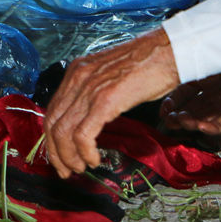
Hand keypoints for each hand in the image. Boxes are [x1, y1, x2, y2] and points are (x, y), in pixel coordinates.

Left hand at [44, 30, 180, 178]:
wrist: (168, 51)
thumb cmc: (148, 64)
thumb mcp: (111, 75)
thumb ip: (95, 92)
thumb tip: (89, 118)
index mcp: (77, 71)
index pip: (52, 110)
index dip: (53, 138)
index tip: (59, 155)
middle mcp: (78, 77)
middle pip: (53, 123)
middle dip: (56, 153)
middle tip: (66, 170)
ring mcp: (90, 88)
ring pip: (63, 132)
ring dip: (69, 156)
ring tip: (81, 167)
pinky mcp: (105, 100)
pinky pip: (83, 135)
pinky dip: (85, 152)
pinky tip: (94, 159)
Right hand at [160, 56, 220, 135]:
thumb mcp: (212, 52)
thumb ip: (195, 58)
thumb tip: (168, 56)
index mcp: (205, 80)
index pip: (182, 96)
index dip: (171, 103)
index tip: (162, 109)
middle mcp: (213, 94)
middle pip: (190, 111)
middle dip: (177, 117)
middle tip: (169, 119)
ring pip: (204, 119)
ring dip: (191, 122)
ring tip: (181, 120)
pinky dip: (211, 126)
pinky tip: (200, 125)